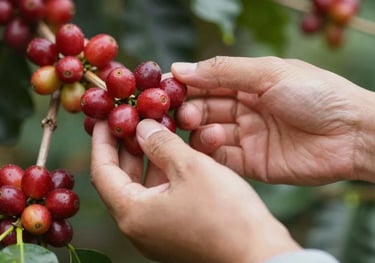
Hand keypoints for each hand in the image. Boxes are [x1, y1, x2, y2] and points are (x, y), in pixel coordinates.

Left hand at [90, 119, 299, 262]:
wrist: (259, 255)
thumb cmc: (225, 214)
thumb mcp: (191, 168)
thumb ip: (162, 143)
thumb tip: (142, 128)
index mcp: (133, 213)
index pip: (103, 171)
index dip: (102, 141)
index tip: (103, 119)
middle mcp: (139, 226)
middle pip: (121, 179)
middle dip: (125, 147)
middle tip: (130, 121)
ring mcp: (158, 230)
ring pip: (143, 186)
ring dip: (148, 158)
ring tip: (154, 130)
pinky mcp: (176, 231)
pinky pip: (161, 195)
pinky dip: (164, 172)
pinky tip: (176, 153)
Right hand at [172, 56, 374, 184]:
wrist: (353, 135)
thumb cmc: (316, 95)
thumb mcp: (268, 72)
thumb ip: (223, 71)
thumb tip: (180, 68)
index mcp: (249, 83)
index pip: (207, 83)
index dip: (185, 85)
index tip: (163, 90)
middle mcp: (245, 110)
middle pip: (204, 109)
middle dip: (188, 110)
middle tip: (180, 114)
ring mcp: (248, 137)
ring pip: (209, 134)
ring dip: (198, 130)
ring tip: (197, 126)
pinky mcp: (252, 163)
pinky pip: (222, 158)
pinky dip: (212, 152)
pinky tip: (214, 141)